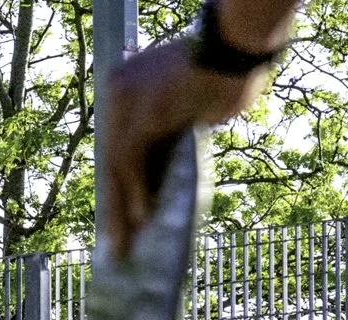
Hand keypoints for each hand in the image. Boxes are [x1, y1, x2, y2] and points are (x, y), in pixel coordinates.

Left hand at [102, 39, 268, 258]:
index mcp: (128, 83)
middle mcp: (119, 89)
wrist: (235, 49)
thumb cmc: (227, 72)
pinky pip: (130, 163)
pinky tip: (143, 219)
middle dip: (115, 202)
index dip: (120, 182)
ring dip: (122, 207)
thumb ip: (174, 132)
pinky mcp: (140, 116)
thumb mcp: (192, 105)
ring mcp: (125, 101)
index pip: (118, 143)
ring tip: (125, 243)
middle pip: (112, 158)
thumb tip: (170, 167)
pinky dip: (136, 193)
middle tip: (114, 239)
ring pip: (116, 165)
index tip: (119, 212)